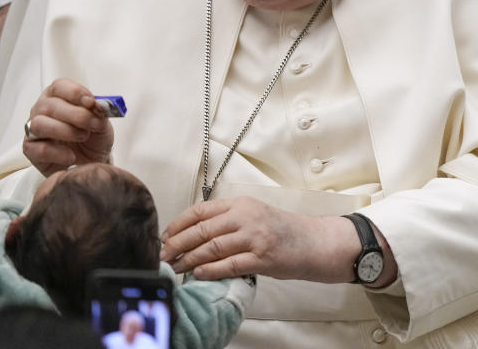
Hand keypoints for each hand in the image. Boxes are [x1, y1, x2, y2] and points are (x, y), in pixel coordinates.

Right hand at [22, 78, 113, 175]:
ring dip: (65, 131)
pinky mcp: (31, 150)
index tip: (91, 102)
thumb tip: (97, 106)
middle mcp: (41, 110)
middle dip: (76, 115)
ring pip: (39, 124)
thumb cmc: (93, 138)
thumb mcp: (101, 122)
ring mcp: (33, 129)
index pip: (59, 86)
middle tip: (93, 124)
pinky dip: (58, 153)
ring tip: (83, 137)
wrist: (90, 163)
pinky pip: (39, 149)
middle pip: (49, 106)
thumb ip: (98, 112)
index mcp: (57, 96)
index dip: (75, 92)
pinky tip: (71, 156)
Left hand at [159, 196, 360, 282]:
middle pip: (201, 229)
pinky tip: (198, 274)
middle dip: (177, 243)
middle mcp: (246, 216)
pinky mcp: (262, 258)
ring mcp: (254, 237)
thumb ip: (228, 219)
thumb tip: (194, 234)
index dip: (179, 224)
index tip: (164, 235)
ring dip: (189, 259)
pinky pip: (229, 265)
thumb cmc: (283, 230)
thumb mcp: (255, 214)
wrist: (315, 242)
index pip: (201, 211)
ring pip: (211, 247)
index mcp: (241, 203)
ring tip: (175, 267)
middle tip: (162, 255)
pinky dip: (210, 270)